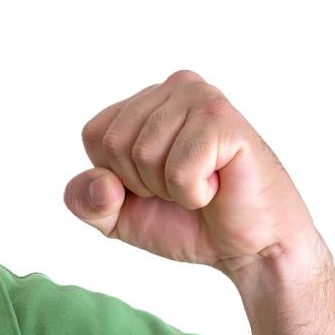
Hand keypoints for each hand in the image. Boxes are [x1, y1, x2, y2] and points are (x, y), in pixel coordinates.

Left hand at [63, 69, 324, 279]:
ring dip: (172, 189)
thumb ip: (86, 201)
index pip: (95, 135)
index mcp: (144, 102)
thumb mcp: (118, 218)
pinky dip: (194, 193)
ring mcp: (199, 96)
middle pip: (116, 144)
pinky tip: (219, 185)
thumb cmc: (187, 222)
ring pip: (144, 155)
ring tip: (204, 183)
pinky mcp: (223, 117)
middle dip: (144, 183)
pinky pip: (179, 169)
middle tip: (184, 185)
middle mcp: (173, 87)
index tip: (155, 185)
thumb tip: (101, 182)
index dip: (117, 177)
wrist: (249, 247)